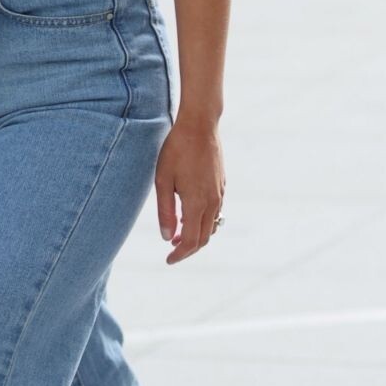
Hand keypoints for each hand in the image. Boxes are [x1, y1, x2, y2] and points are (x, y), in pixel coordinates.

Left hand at [154, 113, 224, 263]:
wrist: (200, 126)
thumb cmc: (176, 151)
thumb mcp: (163, 181)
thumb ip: (165, 211)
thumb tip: (167, 237)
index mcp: (197, 203)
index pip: (191, 241)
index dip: (180, 254)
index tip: (168, 260)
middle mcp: (212, 202)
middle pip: (204, 238)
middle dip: (188, 249)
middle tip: (171, 250)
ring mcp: (219, 193)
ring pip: (211, 226)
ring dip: (196, 236)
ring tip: (178, 235)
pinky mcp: (222, 185)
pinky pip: (216, 212)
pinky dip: (204, 222)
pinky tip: (190, 216)